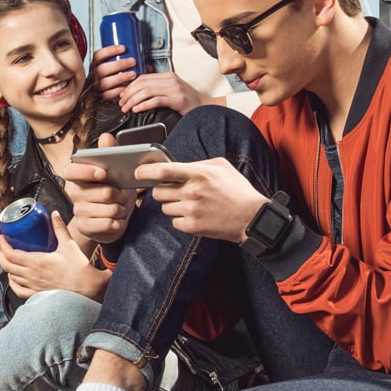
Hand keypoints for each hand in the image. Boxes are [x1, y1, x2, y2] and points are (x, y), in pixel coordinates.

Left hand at [0, 214, 109, 299]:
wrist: (88, 289)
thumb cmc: (80, 269)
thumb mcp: (69, 245)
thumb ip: (60, 228)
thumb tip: (54, 214)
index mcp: (37, 262)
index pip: (11, 254)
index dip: (2, 245)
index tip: (1, 237)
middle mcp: (32, 275)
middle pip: (6, 265)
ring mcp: (34, 286)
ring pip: (11, 277)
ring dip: (5, 266)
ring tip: (6, 257)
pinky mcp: (39, 294)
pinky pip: (19, 291)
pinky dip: (12, 283)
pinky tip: (13, 278)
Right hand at [64, 131, 137, 244]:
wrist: (109, 219)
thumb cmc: (111, 193)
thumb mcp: (114, 172)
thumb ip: (110, 153)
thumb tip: (105, 137)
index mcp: (77, 176)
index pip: (71, 171)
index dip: (87, 171)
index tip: (103, 173)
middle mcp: (74, 193)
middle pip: (104, 193)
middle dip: (121, 195)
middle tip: (122, 196)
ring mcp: (78, 211)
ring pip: (110, 209)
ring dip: (121, 210)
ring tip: (119, 208)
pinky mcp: (84, 226)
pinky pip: (108, 224)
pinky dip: (118, 223)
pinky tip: (116, 220)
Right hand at [90, 44, 138, 102]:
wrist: (98, 95)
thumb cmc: (110, 77)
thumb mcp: (114, 68)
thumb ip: (127, 65)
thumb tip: (148, 67)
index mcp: (95, 65)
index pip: (98, 55)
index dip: (109, 51)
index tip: (123, 48)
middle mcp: (94, 75)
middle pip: (102, 69)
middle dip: (119, 64)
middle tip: (133, 61)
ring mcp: (96, 86)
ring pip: (106, 82)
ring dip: (121, 77)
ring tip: (133, 74)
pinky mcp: (101, 96)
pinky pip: (109, 94)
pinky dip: (120, 89)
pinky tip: (128, 86)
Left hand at [119, 71, 204, 116]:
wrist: (205, 108)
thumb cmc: (187, 102)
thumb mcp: (173, 90)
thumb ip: (159, 87)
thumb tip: (139, 91)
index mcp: (168, 76)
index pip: (143, 77)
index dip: (130, 86)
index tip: (122, 94)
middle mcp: (170, 80)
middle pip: (142, 83)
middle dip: (128, 93)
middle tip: (121, 103)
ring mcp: (174, 89)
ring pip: (146, 91)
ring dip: (132, 100)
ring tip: (126, 108)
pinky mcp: (177, 99)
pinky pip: (155, 100)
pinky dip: (143, 105)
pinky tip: (137, 109)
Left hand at [143, 158, 269, 242]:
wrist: (251, 217)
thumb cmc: (237, 190)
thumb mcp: (221, 167)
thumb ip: (197, 164)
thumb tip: (177, 166)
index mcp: (198, 174)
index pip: (163, 171)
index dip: (146, 171)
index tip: (138, 172)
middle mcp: (191, 192)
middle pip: (158, 192)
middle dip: (162, 191)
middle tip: (174, 191)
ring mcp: (191, 210)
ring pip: (164, 207)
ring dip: (172, 205)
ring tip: (190, 203)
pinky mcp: (192, 226)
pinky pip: (173, 221)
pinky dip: (180, 219)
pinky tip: (195, 214)